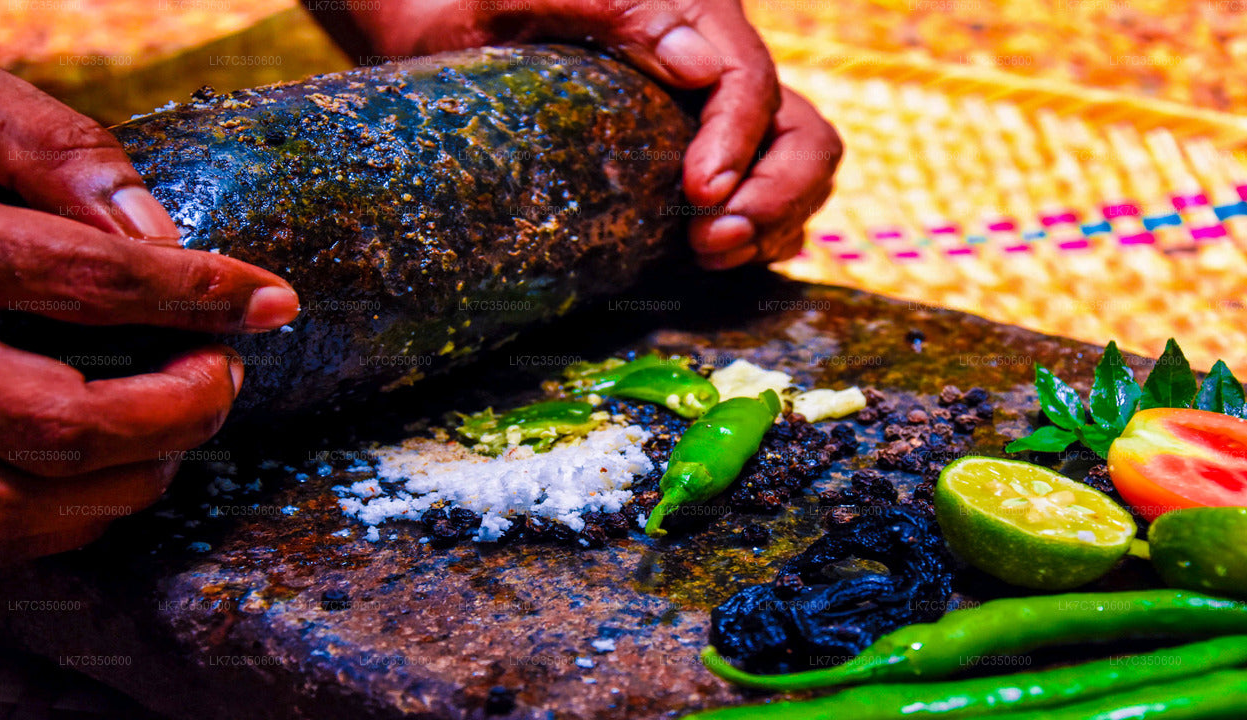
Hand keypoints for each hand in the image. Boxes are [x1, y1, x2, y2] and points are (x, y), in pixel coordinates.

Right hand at [0, 72, 300, 563]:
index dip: (197, 293)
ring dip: (136, 475)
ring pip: (25, 506)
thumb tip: (157, 234)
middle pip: (65, 423)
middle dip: (180, 407)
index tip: (271, 301)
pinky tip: (111, 467)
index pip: (84, 279)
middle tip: (225, 372)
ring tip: (179, 419)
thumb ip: (50, 152)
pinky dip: (73, 517)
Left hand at [309, 0, 841, 268]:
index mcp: (690, 17)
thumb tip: (697, 64)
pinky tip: (710, 257)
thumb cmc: (477, 12)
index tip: (700, 192)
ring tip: (707, 253)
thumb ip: (612, 10)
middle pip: (801, 134)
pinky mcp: (700, 164)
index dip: (738, 141)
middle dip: (775, 194)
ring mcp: (715, 122)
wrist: (446, 36)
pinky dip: (759, 236)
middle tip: (711, 240)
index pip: (750, 81)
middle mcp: (716, 69)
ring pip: (797, 171)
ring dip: (772, 223)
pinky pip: (765, 203)